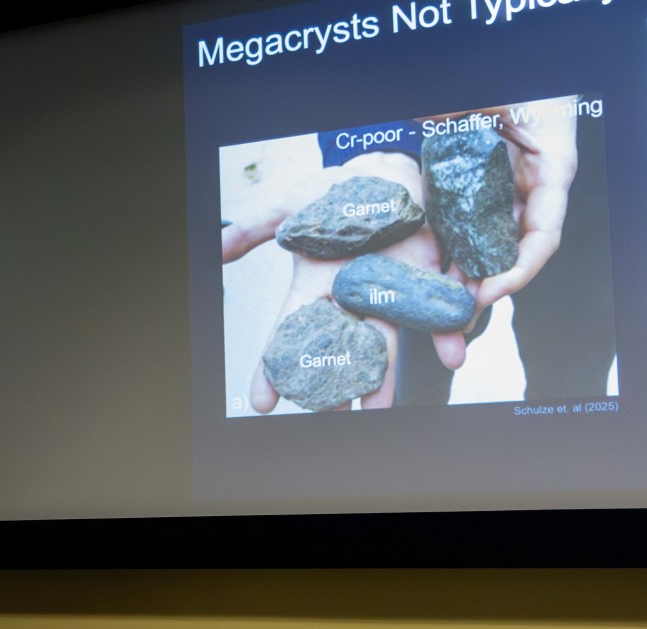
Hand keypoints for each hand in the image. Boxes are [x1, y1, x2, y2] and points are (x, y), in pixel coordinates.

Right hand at [224, 151, 465, 412]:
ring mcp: (390, 291)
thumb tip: (216, 248)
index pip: (290, 334)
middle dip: (340, 384)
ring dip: (388, 375)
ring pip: (388, 339)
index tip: (262, 404)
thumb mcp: (288, 207)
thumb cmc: (332, 194)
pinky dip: (446, 330)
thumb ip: (254, 228)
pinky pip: (436, 308)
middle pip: (343, 348)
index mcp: (316, 288)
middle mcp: (352, 298)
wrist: (384, 172)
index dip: (274, 369)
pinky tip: (454, 353)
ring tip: (382, 406)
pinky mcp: (426, 275)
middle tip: (335, 415)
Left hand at [422, 100, 578, 327]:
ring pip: (483, 251)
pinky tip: (425, 285)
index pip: (543, 237)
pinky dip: (446, 260)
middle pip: (511, 255)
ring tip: (438, 319)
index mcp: (549, 171)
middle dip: (484, 293)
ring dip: (461, 285)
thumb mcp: (495, 91)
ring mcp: (500, 197)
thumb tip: (434, 116)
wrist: (487, 74)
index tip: (487, 294)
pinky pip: (460, 234)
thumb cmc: (511, 79)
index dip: (518, 271)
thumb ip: (471, 110)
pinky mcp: (472, 197)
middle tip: (454, 326)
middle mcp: (527, 192)